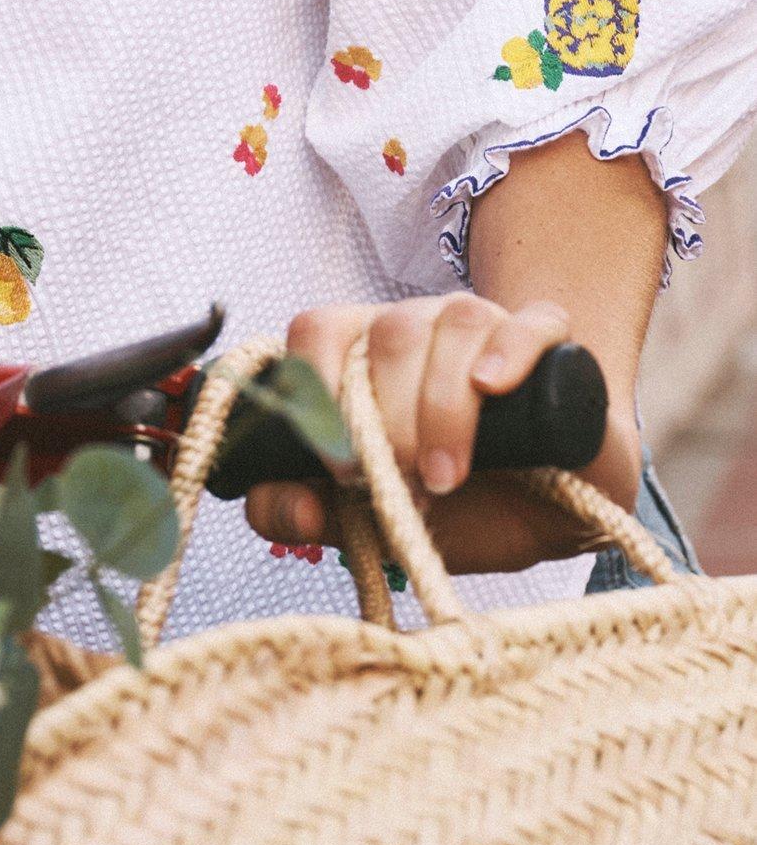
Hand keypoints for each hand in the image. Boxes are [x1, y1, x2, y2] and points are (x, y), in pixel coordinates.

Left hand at [244, 294, 643, 573]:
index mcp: (365, 352)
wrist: (559, 510)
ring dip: (443, 408)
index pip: (318, 330)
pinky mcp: (551, 341)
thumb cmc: (461, 503)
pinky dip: (509, 351)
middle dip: (390, 420)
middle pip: (389, 335)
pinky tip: (494, 386)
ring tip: (445, 476)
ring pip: (453, 327)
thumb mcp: (378, 521)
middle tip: (404, 483)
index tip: (338, 465)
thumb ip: (313, 513)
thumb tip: (285, 507)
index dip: (318, 389)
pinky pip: (528, 323)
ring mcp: (487, 323)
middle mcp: (421, 324)